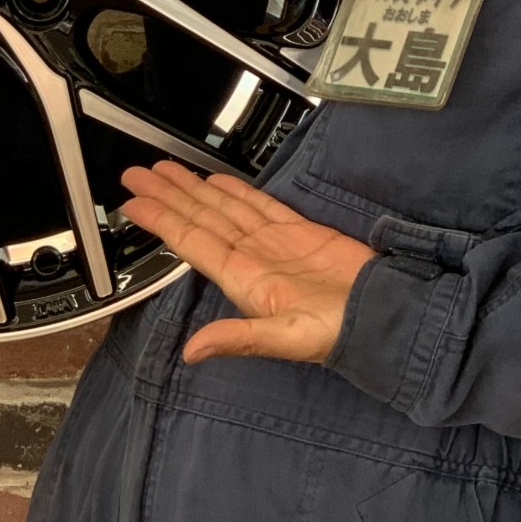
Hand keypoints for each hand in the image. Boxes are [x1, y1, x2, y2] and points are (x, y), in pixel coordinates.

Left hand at [119, 160, 373, 365]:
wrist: (386, 315)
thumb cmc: (340, 333)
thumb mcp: (287, 339)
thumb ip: (240, 339)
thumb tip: (193, 352)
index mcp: (244, 280)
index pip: (193, 242)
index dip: (162, 220)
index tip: (134, 202)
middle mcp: (252, 259)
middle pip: (201, 218)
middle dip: (168, 195)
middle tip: (137, 173)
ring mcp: (274, 244)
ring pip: (224, 208)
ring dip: (193, 188)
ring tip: (164, 169)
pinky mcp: (299, 232)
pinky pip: (260, 206)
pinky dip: (237, 191)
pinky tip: (215, 179)